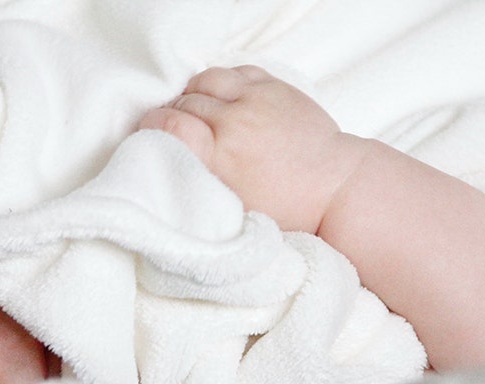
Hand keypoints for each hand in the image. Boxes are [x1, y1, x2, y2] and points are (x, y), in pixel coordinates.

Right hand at [139, 66, 368, 233]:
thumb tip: (165, 173)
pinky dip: (222, 84)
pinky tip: (224, 101)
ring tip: (201, 115)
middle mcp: (236, 123)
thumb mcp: (234, 211)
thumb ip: (198, 186)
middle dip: (174, 115)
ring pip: (206, 80)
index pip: (168, 124)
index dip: (151, 126)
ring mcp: (257, 100)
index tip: (150, 135)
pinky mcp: (275, 87)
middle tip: (179, 133)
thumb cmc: (286, 209)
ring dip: (196, 95)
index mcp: (222, 157)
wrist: (334, 188)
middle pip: (184, 102)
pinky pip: (234, 71)